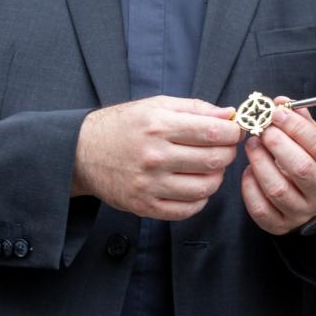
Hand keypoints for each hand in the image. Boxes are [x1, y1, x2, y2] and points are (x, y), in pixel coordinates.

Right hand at [71, 96, 239, 220]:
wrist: (82, 152)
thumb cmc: (124, 125)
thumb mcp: (157, 105)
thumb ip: (195, 108)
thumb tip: (230, 114)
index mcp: (159, 126)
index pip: (213, 132)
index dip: (232, 132)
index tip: (234, 131)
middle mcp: (155, 156)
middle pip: (213, 160)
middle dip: (228, 153)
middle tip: (224, 149)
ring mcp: (149, 185)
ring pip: (205, 188)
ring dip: (217, 177)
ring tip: (210, 168)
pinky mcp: (144, 206)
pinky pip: (187, 210)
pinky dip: (200, 200)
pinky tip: (195, 186)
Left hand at [240, 102, 315, 233]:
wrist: (306, 201)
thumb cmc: (310, 163)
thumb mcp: (315, 141)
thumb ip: (301, 121)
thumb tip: (281, 102)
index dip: (297, 128)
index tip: (277, 113)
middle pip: (301, 168)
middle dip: (277, 144)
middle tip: (262, 128)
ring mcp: (302, 212)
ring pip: (278, 189)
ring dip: (260, 162)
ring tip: (252, 144)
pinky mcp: (280, 225)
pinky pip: (260, 208)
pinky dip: (250, 186)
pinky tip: (249, 170)